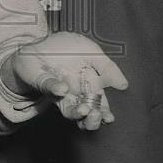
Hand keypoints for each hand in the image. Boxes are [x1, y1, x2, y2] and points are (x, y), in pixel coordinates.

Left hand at [5, 32, 128, 130]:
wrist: (38, 44)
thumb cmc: (67, 47)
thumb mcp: (92, 52)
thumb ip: (107, 67)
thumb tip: (124, 85)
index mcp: (91, 84)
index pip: (100, 103)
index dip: (104, 112)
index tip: (108, 117)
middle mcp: (77, 92)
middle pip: (87, 112)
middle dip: (93, 118)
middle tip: (96, 115)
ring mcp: (62, 92)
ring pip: (72, 111)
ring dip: (78, 113)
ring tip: (83, 110)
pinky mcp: (46, 85)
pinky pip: (51, 90)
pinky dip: (57, 90)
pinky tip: (63, 89)